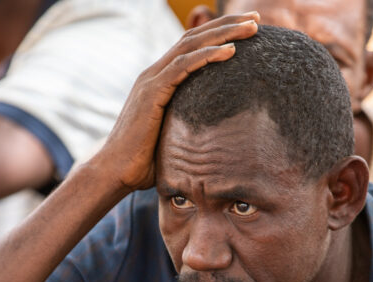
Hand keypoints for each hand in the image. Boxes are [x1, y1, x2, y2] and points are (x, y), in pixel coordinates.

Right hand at [90, 12, 259, 191]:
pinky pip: (183, 66)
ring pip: (191, 45)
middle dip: (228, 25)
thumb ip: (190, 128)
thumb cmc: (144, 162)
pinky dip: (207, 56)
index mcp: (160, 80)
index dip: (219, 33)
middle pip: (194, 37)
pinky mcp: (152, 93)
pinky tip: (231, 51)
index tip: (248, 29)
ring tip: (253, 27)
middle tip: (257, 17)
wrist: (115, 172)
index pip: (192, 46)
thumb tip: (217, 140)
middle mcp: (154, 73)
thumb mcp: (174, 137)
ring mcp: (151, 80)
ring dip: (224, 34)